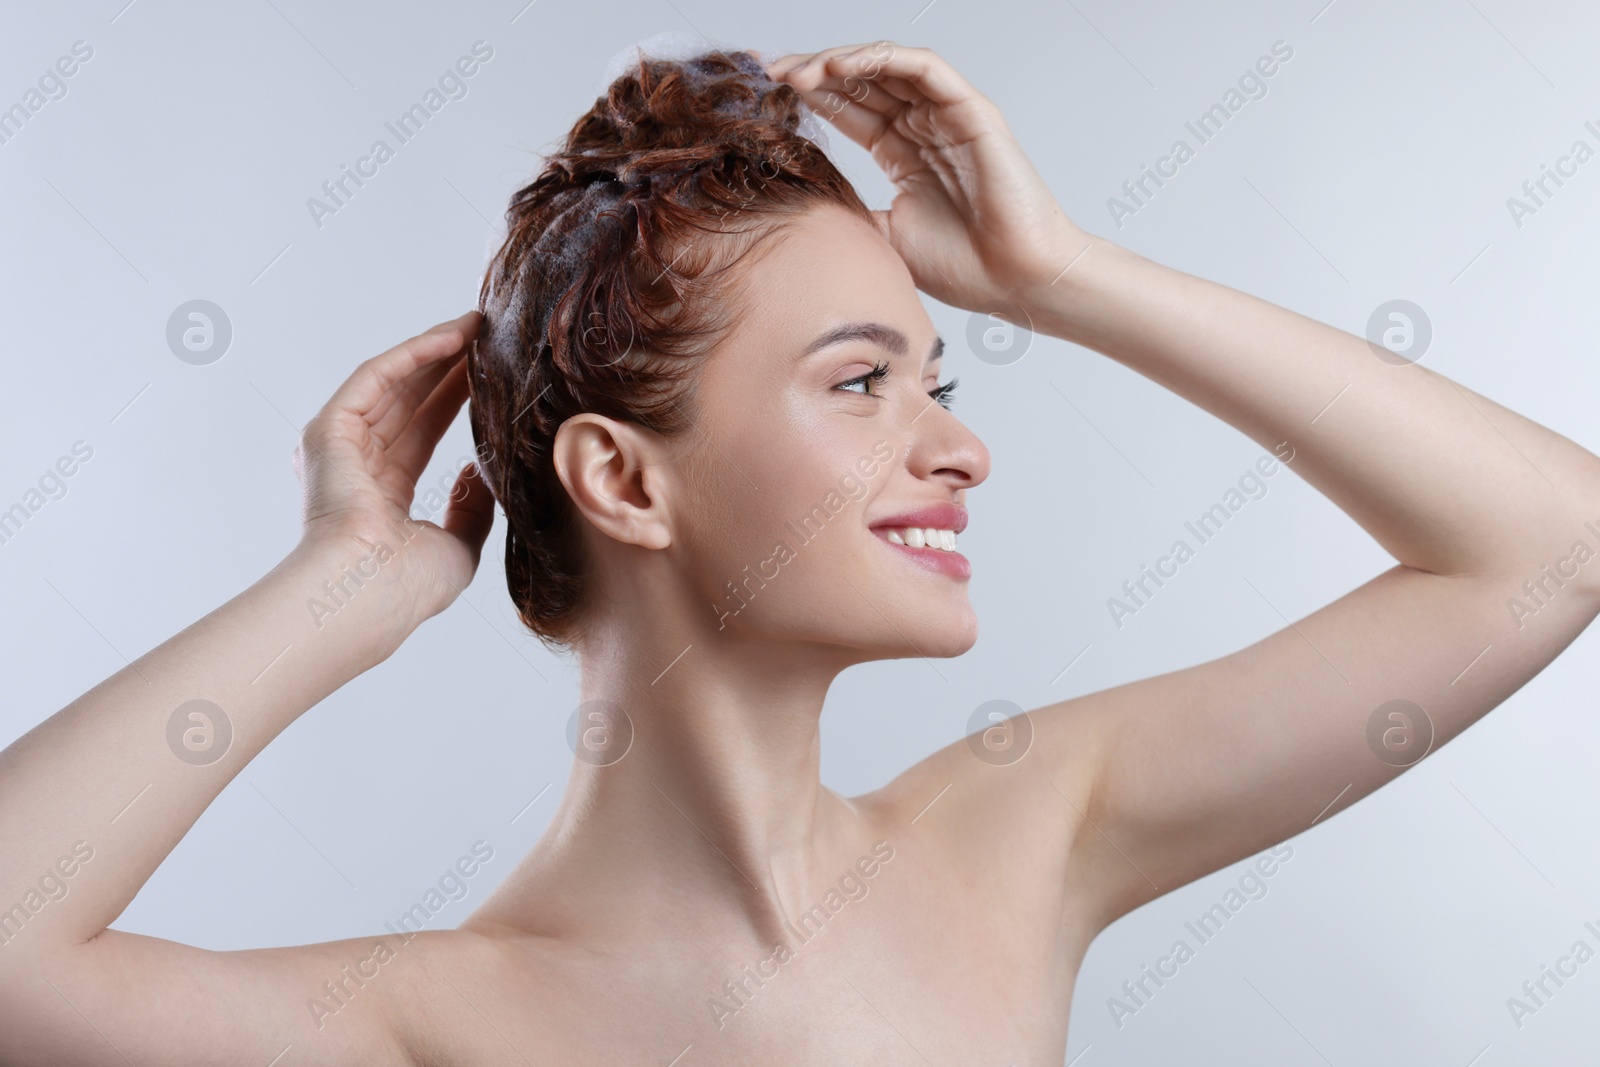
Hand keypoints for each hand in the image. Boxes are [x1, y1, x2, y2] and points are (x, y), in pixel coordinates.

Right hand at [291, 311, 496, 633]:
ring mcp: (339, 446)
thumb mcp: (459, 547)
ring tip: (481, 325)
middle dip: (451, 368)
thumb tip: (479, 474)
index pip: (423, 434)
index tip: (492, 375)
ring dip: (438, 352)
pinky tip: (456, 336)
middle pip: (411, 401)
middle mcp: (356, 467)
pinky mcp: (329, 429)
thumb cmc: (408, 589)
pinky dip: (416, 353)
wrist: (368, 595)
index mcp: (382, 497)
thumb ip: (471, 510)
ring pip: (396, 383)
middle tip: (492, 337)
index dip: (456, 400)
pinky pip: (378, 377)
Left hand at [767, 42, 1088, 317]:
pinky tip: (840, 68)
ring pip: (886, 67)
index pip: (847, 109)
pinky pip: (922, 67)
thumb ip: (849, 212)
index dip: (806, 97)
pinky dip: (880, 60)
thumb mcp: (883, 239)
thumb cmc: (964, 268)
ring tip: (796, 72)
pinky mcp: (970, 109)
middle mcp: (923, 127)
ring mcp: (947, 115)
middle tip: (766, 74)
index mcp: (902, 153)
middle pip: (860, 82)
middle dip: (811, 73)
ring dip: (837, 62)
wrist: (1017, 281)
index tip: (760, 96)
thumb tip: (800, 205)